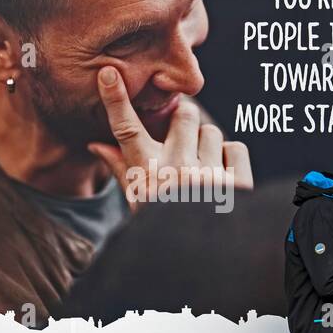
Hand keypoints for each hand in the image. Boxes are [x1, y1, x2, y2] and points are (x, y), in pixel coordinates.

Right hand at [86, 66, 252, 211]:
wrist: (199, 258)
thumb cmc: (163, 227)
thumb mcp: (138, 202)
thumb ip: (120, 168)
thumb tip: (96, 144)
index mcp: (148, 174)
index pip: (126, 130)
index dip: (116, 100)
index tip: (108, 73)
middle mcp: (176, 171)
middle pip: (183, 115)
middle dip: (184, 124)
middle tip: (183, 144)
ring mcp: (208, 176)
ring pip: (210, 131)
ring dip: (206, 145)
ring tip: (201, 170)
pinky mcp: (236, 183)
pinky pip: (236, 148)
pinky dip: (230, 159)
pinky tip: (221, 178)